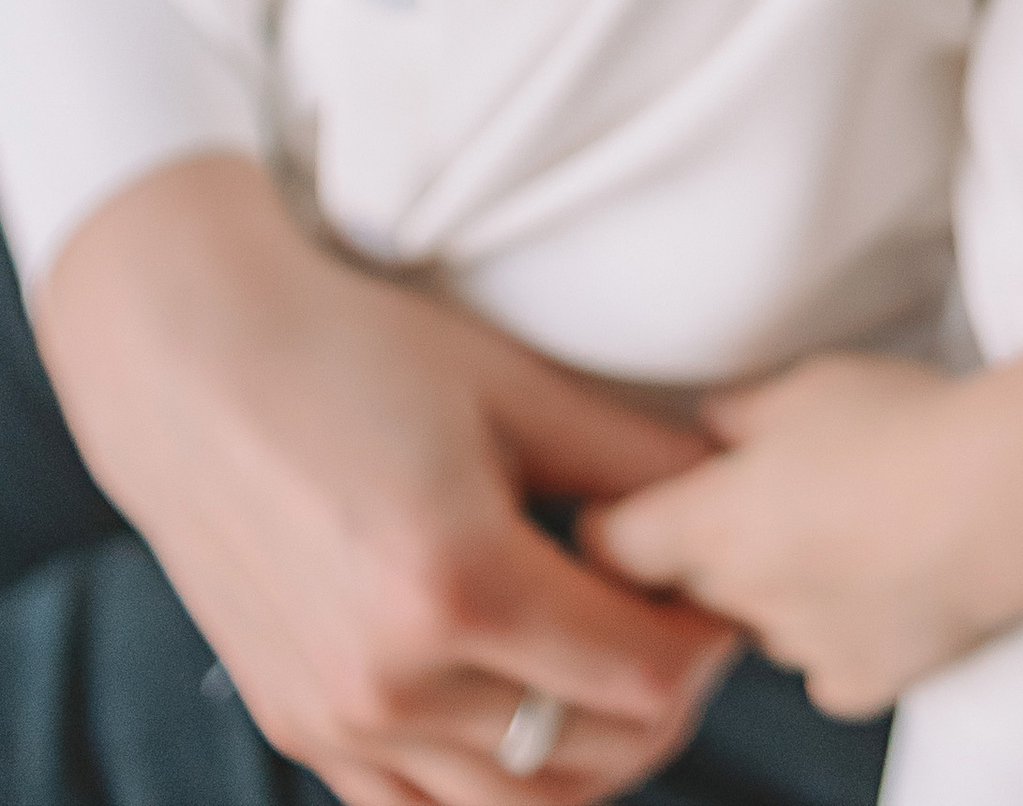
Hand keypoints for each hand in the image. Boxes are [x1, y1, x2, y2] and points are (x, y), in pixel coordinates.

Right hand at [37, 157, 738, 805]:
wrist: (198, 370)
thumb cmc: (360, 353)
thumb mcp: (516, 388)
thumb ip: (635, 461)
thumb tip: (732, 499)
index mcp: (458, 583)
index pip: (641, 675)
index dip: (708, 643)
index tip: (724, 596)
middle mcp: (392, 679)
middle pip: (595, 753)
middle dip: (667, 696)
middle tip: (684, 625)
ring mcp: (339, 722)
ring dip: (594, 752)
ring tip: (617, 664)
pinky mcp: (301, 735)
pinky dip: (497, 786)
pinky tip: (530, 708)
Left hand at [591, 353, 1009, 719]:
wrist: (1002, 498)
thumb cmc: (900, 426)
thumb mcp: (803, 383)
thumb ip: (737, 416)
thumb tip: (708, 431)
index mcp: (708, 524)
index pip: (611, 544)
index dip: (612, 522)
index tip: (626, 503)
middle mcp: (740, 600)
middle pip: (687, 587)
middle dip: (707, 551)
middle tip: (766, 496)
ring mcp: (799, 651)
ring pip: (760, 623)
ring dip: (778, 586)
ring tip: (844, 527)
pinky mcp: (861, 682)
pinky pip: (824, 662)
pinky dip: (839, 629)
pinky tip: (880, 579)